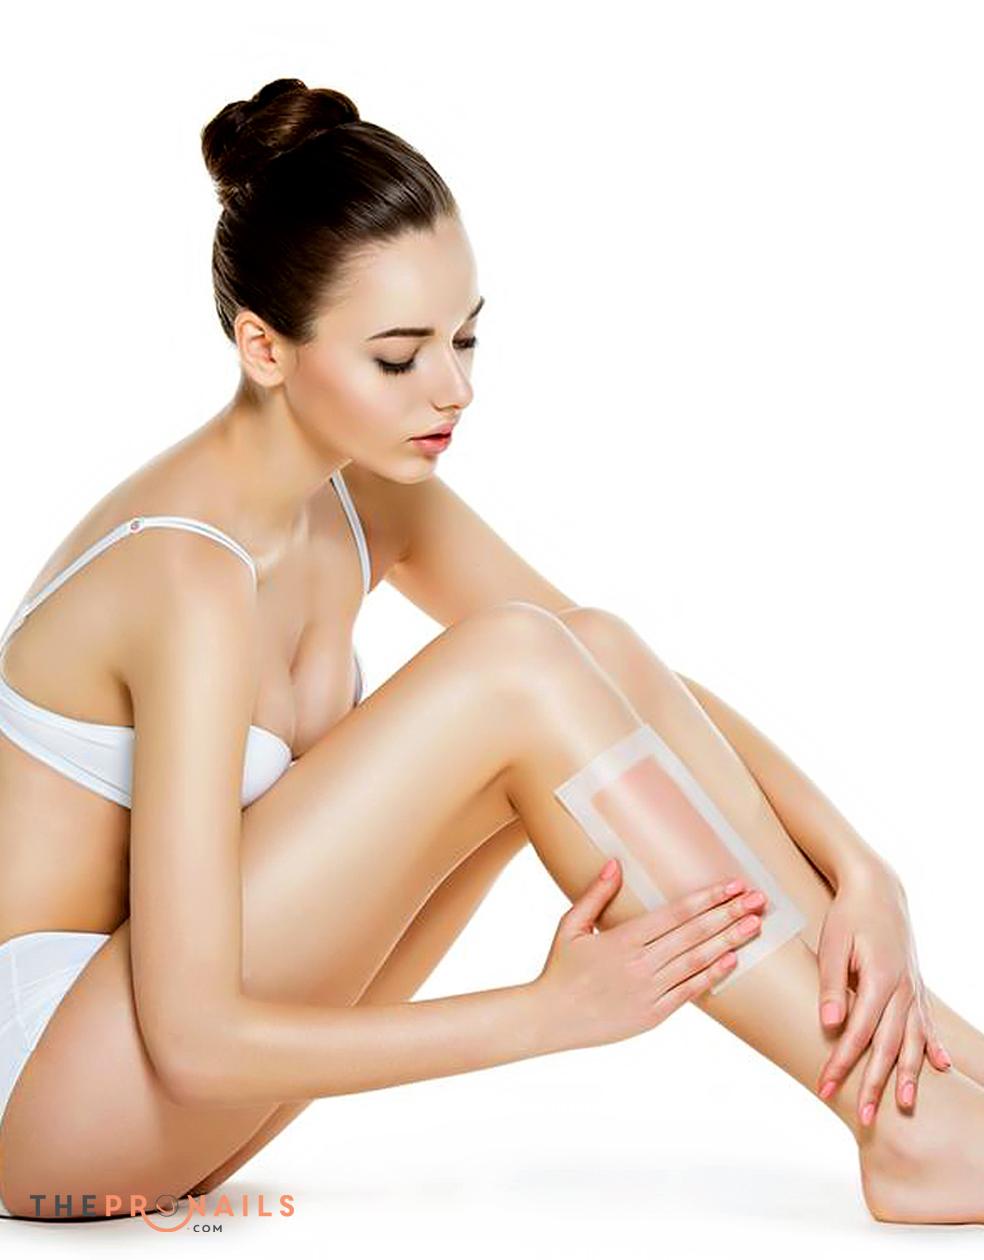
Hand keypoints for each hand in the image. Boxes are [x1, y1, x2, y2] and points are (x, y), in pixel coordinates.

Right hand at [534, 860, 767, 1051]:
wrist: (550, 1019)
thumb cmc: (560, 969)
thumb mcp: (570, 926)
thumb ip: (595, 894)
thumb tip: (614, 863)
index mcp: (623, 939)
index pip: (676, 913)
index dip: (708, 898)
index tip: (733, 886)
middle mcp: (640, 964)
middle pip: (694, 934)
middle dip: (729, 914)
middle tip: (758, 900)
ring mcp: (649, 991)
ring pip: (697, 961)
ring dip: (729, 941)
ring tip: (754, 925)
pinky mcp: (652, 1014)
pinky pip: (689, 992)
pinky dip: (712, 975)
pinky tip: (732, 960)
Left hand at [815, 860, 951, 1124]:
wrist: (877, 889)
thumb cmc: (849, 916)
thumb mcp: (833, 944)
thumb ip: (832, 986)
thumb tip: (830, 1025)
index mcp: (878, 979)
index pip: (857, 1032)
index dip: (841, 1062)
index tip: (825, 1085)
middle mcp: (902, 989)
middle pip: (888, 1045)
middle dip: (875, 1082)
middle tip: (864, 1116)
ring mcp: (913, 989)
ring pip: (913, 1040)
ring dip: (908, 1074)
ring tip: (905, 1105)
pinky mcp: (916, 987)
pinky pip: (927, 1023)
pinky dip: (934, 1047)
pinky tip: (942, 1069)